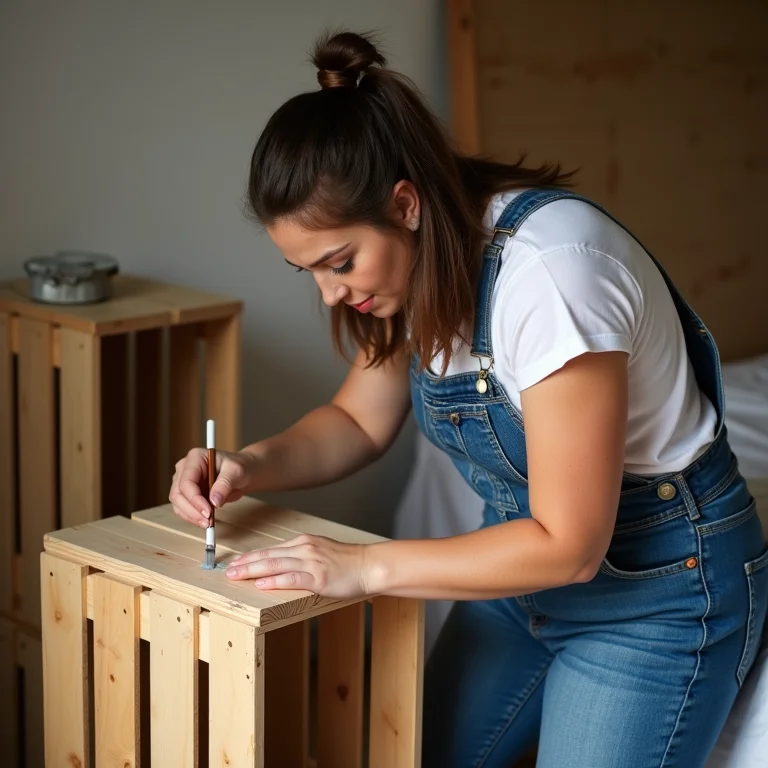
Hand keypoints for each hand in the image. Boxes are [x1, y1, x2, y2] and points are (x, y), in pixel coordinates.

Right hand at [169, 447, 256, 527]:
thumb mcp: (237, 472)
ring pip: (178, 503)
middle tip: (208, 521)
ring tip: (208, 523)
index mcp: (195, 457)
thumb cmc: (241, 467)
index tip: (208, 512)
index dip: (195, 499)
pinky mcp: (186, 493)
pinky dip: (192, 517)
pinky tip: (205, 521)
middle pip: (178, 494)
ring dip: (191, 516)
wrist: (245, 473)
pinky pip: (183, 508)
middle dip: (192, 510)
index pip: (186, 481)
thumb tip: (214, 501)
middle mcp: (185, 468)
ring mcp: (183, 481)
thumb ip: (225, 484)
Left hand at [225, 534, 370, 598]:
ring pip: (275, 565)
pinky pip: (292, 578)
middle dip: (245, 563)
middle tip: (228, 570)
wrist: (368, 565)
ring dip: (253, 571)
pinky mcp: (318, 577)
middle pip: (268, 555)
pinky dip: (275, 581)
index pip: (271, 549)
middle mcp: (304, 548)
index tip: (236, 562)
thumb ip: (302, 556)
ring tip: (236, 576)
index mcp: (304, 542)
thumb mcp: (321, 552)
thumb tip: (282, 564)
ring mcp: (311, 562)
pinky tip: (262, 584)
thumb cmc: (347, 562)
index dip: (251, 556)